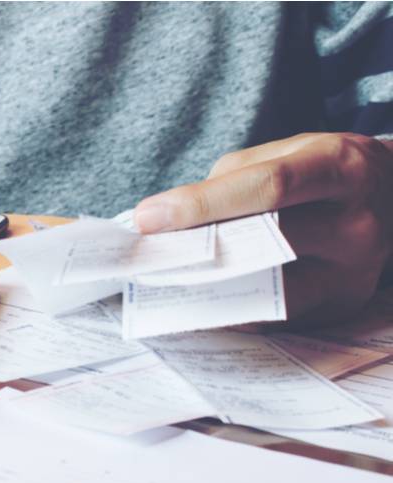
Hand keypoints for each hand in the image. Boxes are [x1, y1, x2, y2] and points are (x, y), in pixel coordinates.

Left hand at [133, 133, 392, 325]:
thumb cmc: (324, 171)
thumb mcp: (288, 152)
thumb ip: (232, 181)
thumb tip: (171, 222)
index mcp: (342, 169)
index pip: (267, 188)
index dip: (201, 204)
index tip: (147, 217)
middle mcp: (357, 224)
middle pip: (264, 242)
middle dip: (195, 251)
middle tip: (141, 256)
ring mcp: (354, 273)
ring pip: (268, 290)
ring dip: (205, 288)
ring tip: (157, 282)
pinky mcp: (341, 306)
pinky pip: (274, 315)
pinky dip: (230, 308)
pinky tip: (192, 301)